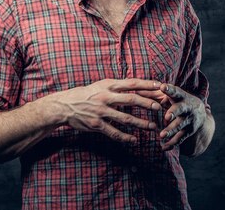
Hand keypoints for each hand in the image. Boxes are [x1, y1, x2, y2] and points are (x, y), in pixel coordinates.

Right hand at [44, 78, 161, 142]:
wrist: (64, 105)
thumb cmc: (86, 94)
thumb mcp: (101, 86)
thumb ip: (117, 88)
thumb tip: (137, 87)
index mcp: (108, 85)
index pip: (131, 83)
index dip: (146, 84)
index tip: (159, 86)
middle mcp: (106, 97)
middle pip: (131, 99)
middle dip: (146, 103)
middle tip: (159, 108)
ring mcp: (101, 111)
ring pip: (125, 118)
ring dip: (140, 123)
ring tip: (152, 127)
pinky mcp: (96, 124)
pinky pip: (113, 132)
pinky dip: (125, 137)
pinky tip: (134, 140)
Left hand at [156, 83, 206, 150]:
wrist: (201, 114)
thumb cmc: (181, 101)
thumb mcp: (176, 95)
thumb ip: (161, 94)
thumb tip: (143, 90)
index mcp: (182, 96)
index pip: (176, 91)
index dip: (170, 89)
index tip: (162, 86)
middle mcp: (187, 107)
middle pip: (180, 109)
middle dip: (174, 112)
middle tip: (167, 116)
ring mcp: (189, 120)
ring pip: (179, 125)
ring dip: (170, 130)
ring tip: (162, 135)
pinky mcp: (189, 131)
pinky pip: (180, 138)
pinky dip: (172, 143)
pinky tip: (164, 147)